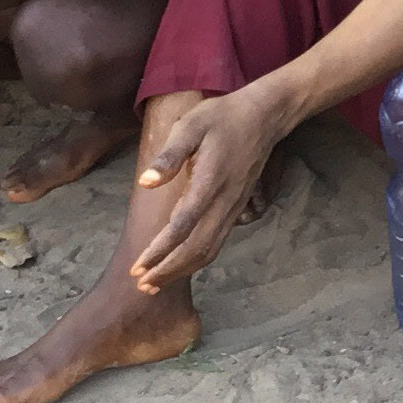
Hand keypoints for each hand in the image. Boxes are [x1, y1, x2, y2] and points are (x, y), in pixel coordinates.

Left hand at [129, 86, 293, 291]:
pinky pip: (217, 241)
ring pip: (209, 249)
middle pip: (197, 248)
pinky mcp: (236, 207)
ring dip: (182, 270)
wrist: (264, 117)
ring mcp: (233, 207)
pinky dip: (198, 259)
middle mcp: (224, 202)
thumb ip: (169, 156)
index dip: (160, 251)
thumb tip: (146, 183)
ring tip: (157, 282)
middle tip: (142, 285)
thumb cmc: (222, 118)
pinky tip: (182, 264)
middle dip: (168, 270)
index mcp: (210, 182)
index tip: (138, 267)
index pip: (182, 227)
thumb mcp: (190, 126)